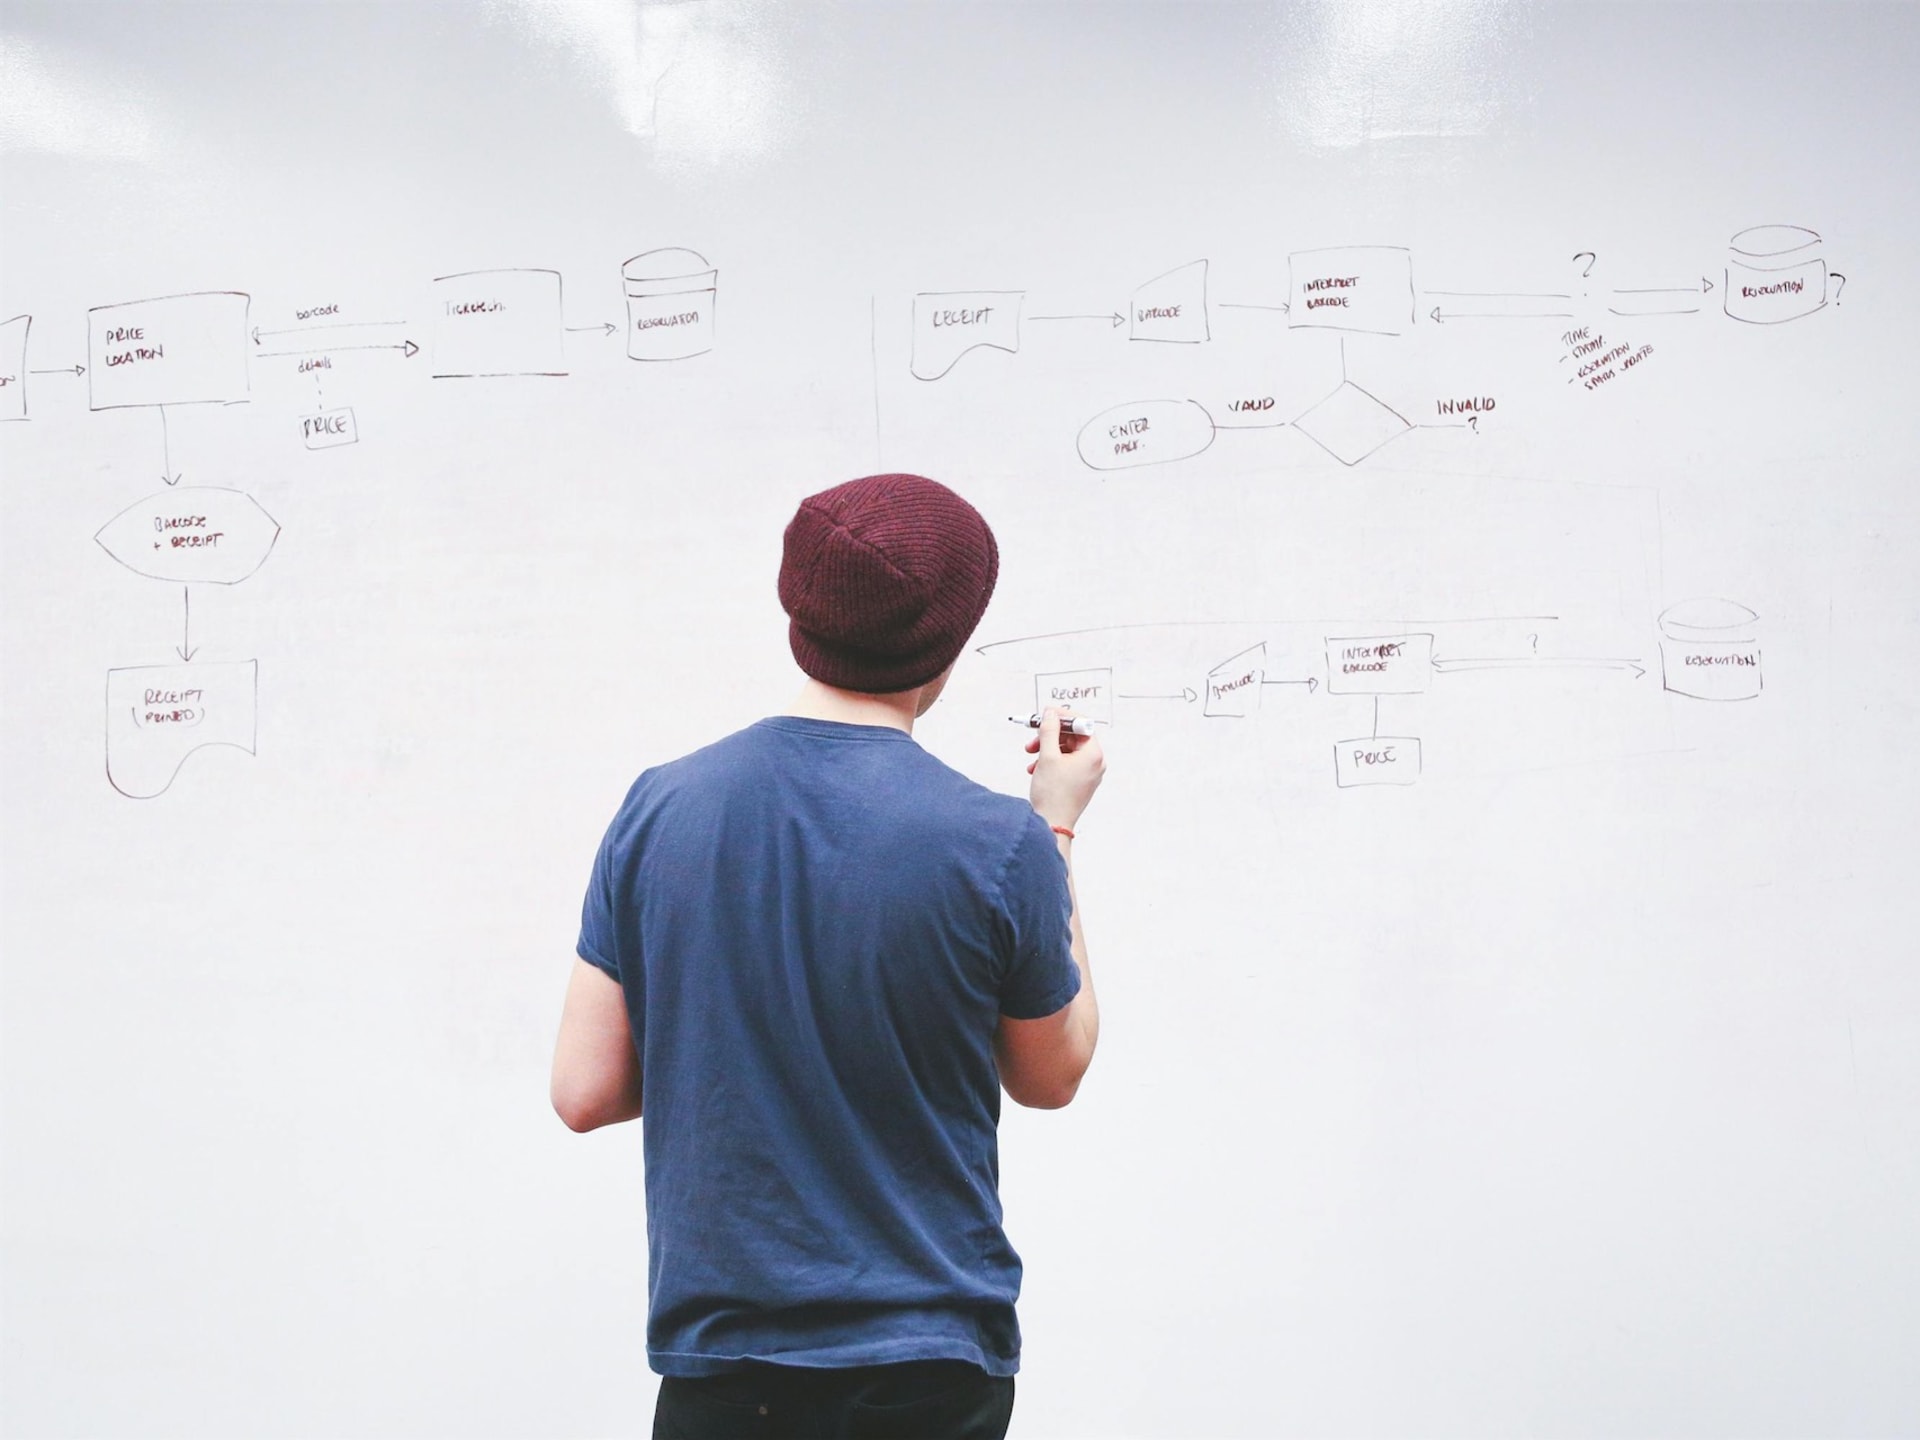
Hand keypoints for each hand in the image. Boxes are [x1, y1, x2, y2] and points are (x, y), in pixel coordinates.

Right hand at [1026, 706, 1104, 831]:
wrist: (1052, 824)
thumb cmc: (1053, 795)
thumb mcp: (1047, 756)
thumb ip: (1049, 731)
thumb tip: (1051, 714)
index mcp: (1093, 755)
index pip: (1081, 725)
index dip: (1062, 717)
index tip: (1047, 714)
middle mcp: (1095, 763)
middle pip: (1072, 737)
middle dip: (1050, 736)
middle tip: (1034, 737)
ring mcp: (1088, 774)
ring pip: (1066, 751)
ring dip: (1047, 749)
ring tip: (1031, 756)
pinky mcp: (1079, 782)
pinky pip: (1065, 763)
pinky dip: (1050, 761)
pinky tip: (1036, 768)